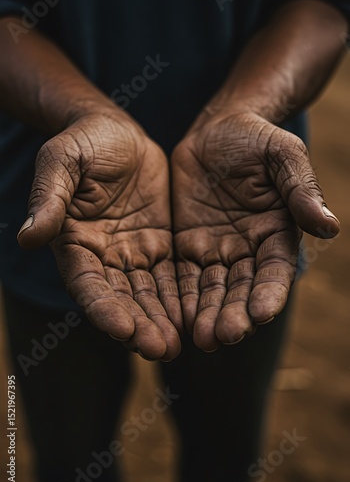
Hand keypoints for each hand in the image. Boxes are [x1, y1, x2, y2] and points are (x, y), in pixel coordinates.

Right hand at [18, 111, 181, 359]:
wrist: (117, 131)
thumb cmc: (84, 142)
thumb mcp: (63, 162)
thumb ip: (50, 198)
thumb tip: (29, 236)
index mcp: (75, 242)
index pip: (88, 283)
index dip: (103, 308)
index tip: (122, 329)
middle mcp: (103, 256)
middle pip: (121, 298)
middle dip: (139, 325)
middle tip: (160, 349)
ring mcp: (133, 253)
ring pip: (148, 294)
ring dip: (161, 321)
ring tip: (177, 346)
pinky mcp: (159, 245)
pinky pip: (170, 277)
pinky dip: (179, 298)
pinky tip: (194, 317)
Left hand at [172, 111, 339, 350]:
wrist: (216, 131)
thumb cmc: (255, 139)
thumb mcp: (282, 155)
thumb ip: (300, 189)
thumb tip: (329, 226)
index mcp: (276, 232)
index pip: (275, 270)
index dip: (269, 292)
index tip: (261, 314)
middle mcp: (248, 249)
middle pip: (242, 288)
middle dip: (234, 313)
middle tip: (224, 337)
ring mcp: (216, 250)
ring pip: (212, 289)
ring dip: (207, 314)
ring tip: (201, 339)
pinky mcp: (188, 246)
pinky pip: (184, 276)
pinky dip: (182, 298)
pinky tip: (176, 318)